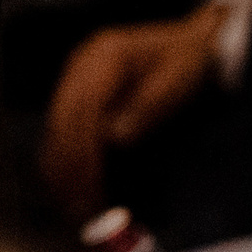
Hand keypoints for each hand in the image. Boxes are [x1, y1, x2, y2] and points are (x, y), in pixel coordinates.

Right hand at [38, 4, 226, 220]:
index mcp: (104, 56)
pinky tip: (74, 190)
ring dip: (63, 170)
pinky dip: (67, 162)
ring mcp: (77, 80)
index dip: (81, 150)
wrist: (194, 43)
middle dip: (69, 168)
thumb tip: (114, 138)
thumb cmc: (190, 61)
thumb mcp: (179, 80)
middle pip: (62, 122)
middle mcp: (82, 65)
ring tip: (76, 208)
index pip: (82, 109)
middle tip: (79, 207)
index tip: (89, 184)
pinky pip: (64, 133)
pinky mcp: (80, 97)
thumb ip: (149, 106)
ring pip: (57, 130)